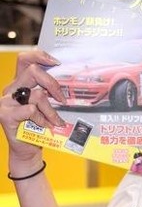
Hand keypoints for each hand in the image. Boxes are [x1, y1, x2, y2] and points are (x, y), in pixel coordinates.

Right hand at [1, 49, 65, 164]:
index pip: (25, 59)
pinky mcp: (6, 114)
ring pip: (36, 94)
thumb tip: (70, 84)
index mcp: (20, 83)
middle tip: (62, 99)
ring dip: (51, 110)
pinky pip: (30, 110)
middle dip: (52, 84)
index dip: (40, 56)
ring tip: (56, 121)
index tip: (57, 63)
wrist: (26, 151)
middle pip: (33, 71)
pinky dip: (42, 119)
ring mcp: (7, 101)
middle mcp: (12, 89)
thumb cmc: (38, 128)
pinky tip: (45, 126)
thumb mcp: (45, 107)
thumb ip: (49, 93)